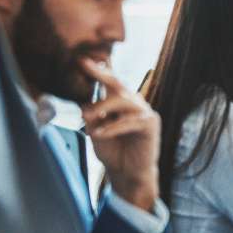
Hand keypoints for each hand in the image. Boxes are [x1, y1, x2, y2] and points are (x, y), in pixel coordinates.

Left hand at [79, 59, 159, 210]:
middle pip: (118, 84)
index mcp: (121, 102)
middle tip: (85, 64)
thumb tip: (83, 101)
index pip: (110, 83)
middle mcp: (134, 103)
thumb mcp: (95, 130)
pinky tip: (99, 134)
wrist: (127, 174)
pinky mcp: (150, 125)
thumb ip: (91, 115)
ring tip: (88, 115)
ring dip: (104, 106)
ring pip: (124, 100)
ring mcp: (144, 112)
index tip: (82, 58)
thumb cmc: (113, 152)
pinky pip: (129, 121)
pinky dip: (112, 127)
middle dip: (101, 73)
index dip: (98, 69)